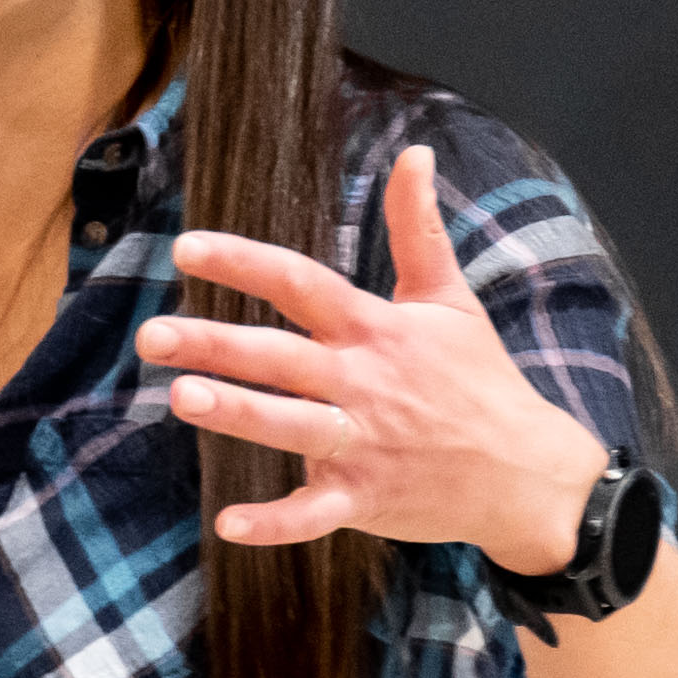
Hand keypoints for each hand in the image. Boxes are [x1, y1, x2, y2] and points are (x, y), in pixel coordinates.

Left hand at [136, 144, 611, 566]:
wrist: (527, 472)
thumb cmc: (480, 381)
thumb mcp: (452, 299)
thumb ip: (418, 228)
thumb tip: (413, 153)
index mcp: (376, 330)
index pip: (301, 284)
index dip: (245, 263)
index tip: (185, 248)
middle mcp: (363, 383)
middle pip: (280, 357)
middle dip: (214, 343)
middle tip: (150, 335)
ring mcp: (364, 443)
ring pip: (291, 426)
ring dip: (238, 413)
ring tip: (182, 397)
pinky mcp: (366, 498)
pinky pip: (314, 513)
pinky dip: (275, 523)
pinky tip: (228, 524)